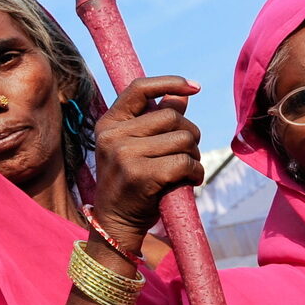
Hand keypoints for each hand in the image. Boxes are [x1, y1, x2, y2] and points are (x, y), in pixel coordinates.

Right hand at [92, 75, 202, 257]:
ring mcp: (124, 154)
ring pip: (183, 139)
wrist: (115, 222)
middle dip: (189, 134)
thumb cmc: (131, 182)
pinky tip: (189, 181)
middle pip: (171, 117)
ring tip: (185, 170)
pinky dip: (196, 172)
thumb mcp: (136, 146)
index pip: (138, 88)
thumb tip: (182, 94)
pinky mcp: (141, 174)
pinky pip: (186, 162)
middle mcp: (112, 135)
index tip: (194, 87)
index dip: (169, 82)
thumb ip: (156, 120)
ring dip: (194, 155)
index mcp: (109, 124)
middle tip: (186, 154)